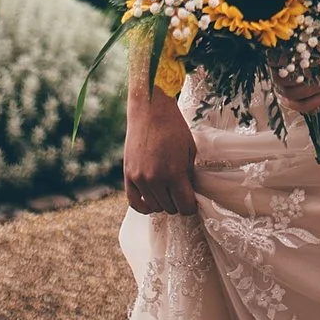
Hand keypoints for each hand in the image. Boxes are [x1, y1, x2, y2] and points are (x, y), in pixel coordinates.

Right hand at [123, 90, 198, 214]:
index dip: (191, 205)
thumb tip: (188, 193)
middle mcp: (155, 179)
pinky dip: (144, 206)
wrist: (150, 110)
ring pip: (155, 207)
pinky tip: (151, 200)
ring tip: (166, 188)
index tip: (191, 198)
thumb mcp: (189, 152)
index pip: (185, 207)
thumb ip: (188, 176)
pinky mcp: (128, 174)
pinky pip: (135, 203)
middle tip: (179, 189)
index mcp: (174, 173)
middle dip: (177, 202)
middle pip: (170, 208)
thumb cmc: (173, 128)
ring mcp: (140, 178)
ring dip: (162, 201)